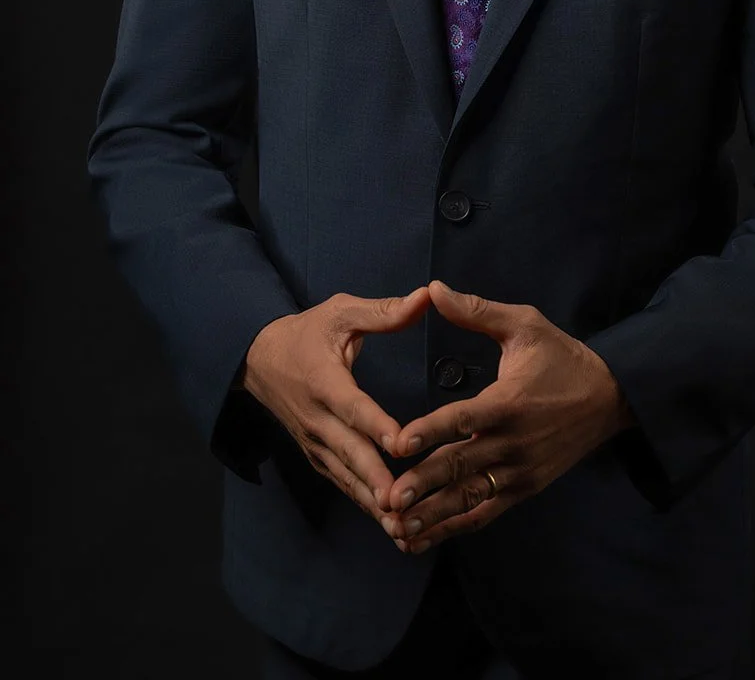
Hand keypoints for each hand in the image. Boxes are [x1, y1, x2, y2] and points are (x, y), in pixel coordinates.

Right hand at [240, 288, 431, 527]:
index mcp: (324, 381)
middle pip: (348, 452)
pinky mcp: (316, 456)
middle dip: (374, 479)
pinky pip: (341, 482)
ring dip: (370, 502)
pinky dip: (362, 503)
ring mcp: (314, 442)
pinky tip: (388, 524)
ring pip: (345, 477)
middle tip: (400, 503)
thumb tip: (427, 296)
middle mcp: (317, 418)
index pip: (353, 407)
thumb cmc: (308, 332)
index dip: (376, 426)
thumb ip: (384, 311)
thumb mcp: (341, 313)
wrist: (259, 359)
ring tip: (400, 526)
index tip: (401, 444)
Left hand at [379, 279, 633, 555]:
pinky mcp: (524, 488)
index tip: (398, 443)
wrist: (610, 397)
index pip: (462, 419)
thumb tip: (435, 289)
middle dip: (423, 484)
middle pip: (461, 466)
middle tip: (388, 498)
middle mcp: (512, 442)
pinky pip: (485, 511)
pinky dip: (455, 527)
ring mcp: (519, 471)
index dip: (430, 432)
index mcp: (508, 402)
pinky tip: (425, 538)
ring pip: (469, 497)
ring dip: (434, 515)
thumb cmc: (562, 357)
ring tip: (399, 528)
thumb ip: (477, 312)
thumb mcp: (524, 325)